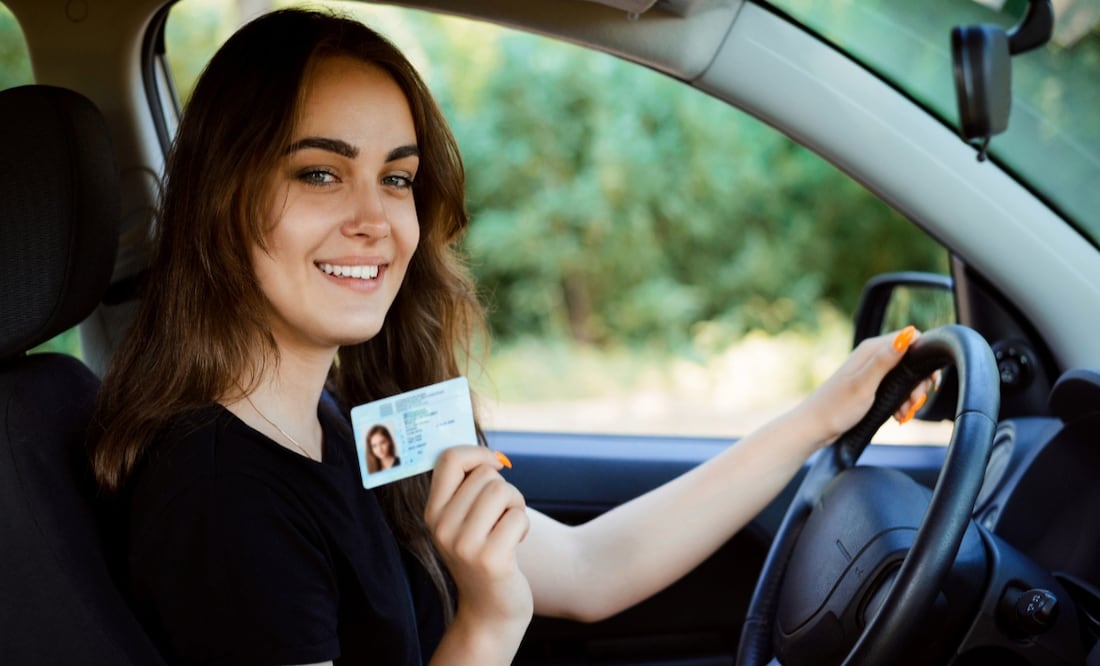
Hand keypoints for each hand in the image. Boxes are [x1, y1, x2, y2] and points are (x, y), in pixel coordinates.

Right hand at [425, 446, 532, 633]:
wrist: (490, 610)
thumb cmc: (484, 554)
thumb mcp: (463, 521)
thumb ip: (467, 489)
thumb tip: (491, 454)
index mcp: (432, 512)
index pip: (449, 459)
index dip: (477, 453)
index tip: (494, 464)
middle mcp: (441, 527)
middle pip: (485, 474)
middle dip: (504, 489)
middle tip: (502, 515)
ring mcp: (463, 545)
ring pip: (502, 491)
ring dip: (515, 505)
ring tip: (509, 527)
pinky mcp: (490, 559)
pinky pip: (518, 516)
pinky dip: (523, 526)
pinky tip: (515, 544)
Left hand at [798, 326, 933, 445]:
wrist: (815, 427)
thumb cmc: (836, 407)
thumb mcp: (864, 384)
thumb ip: (885, 361)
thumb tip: (907, 334)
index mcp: (872, 349)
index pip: (912, 338)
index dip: (924, 358)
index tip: (926, 381)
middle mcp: (873, 356)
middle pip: (912, 360)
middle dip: (919, 383)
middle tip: (914, 403)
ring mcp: (872, 371)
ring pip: (906, 377)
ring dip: (911, 396)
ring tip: (905, 414)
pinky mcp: (871, 386)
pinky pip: (896, 389)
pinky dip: (902, 402)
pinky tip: (899, 416)